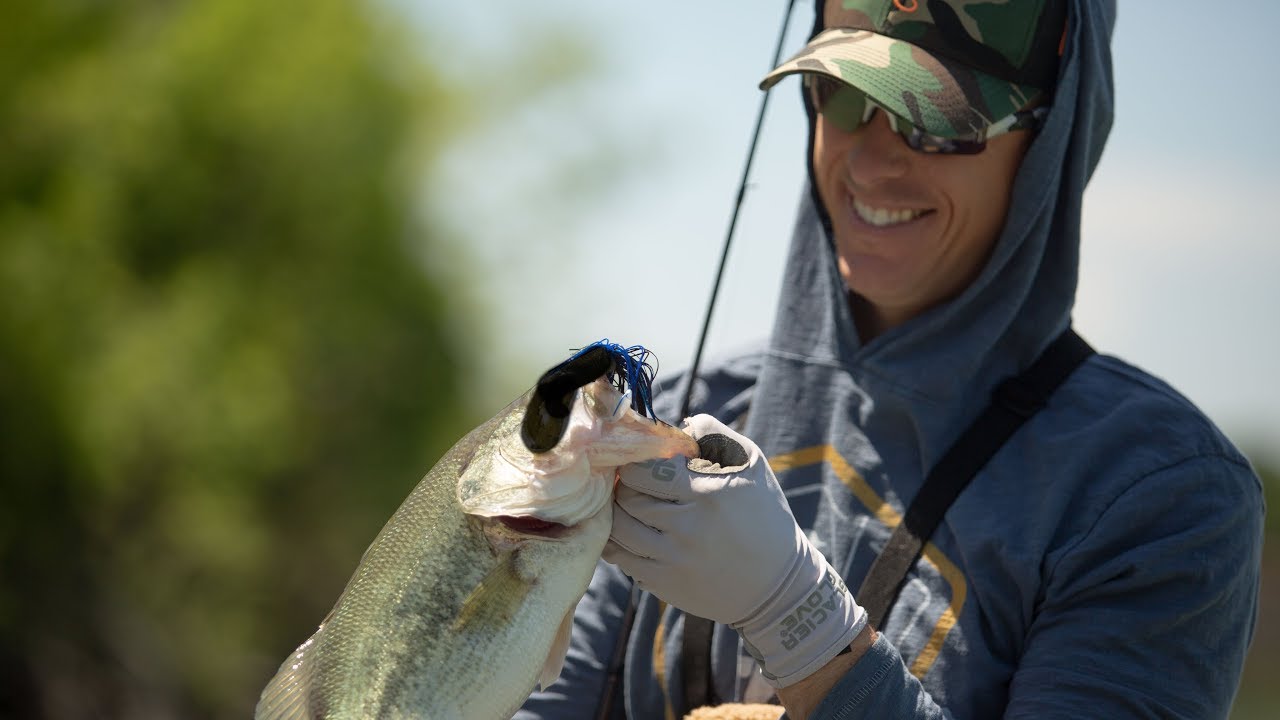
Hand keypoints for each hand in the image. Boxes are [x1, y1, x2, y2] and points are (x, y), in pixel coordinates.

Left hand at [603, 414, 866, 687]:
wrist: (778, 585)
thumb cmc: (764, 516)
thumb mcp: (751, 465)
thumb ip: (712, 434)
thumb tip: (676, 425)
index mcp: (708, 494)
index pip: (643, 471)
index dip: (635, 462)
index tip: (642, 462)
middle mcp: (688, 528)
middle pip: (627, 498)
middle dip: (624, 485)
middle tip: (632, 482)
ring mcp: (673, 560)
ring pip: (617, 528)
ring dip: (617, 511)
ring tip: (629, 504)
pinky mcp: (665, 584)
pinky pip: (620, 558)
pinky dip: (616, 541)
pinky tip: (629, 531)